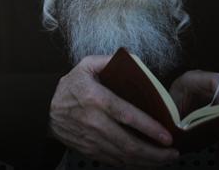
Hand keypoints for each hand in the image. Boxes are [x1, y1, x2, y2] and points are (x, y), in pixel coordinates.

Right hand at [48, 55, 177, 166]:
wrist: (44, 110)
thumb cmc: (69, 87)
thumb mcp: (85, 66)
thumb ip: (108, 61)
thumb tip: (133, 60)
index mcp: (96, 98)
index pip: (126, 115)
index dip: (149, 127)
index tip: (167, 136)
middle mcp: (95, 122)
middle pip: (129, 144)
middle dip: (155, 152)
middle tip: (173, 152)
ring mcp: (92, 140)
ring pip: (124, 157)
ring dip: (147, 161)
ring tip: (165, 159)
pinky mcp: (90, 151)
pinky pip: (115, 162)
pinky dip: (133, 165)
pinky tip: (146, 162)